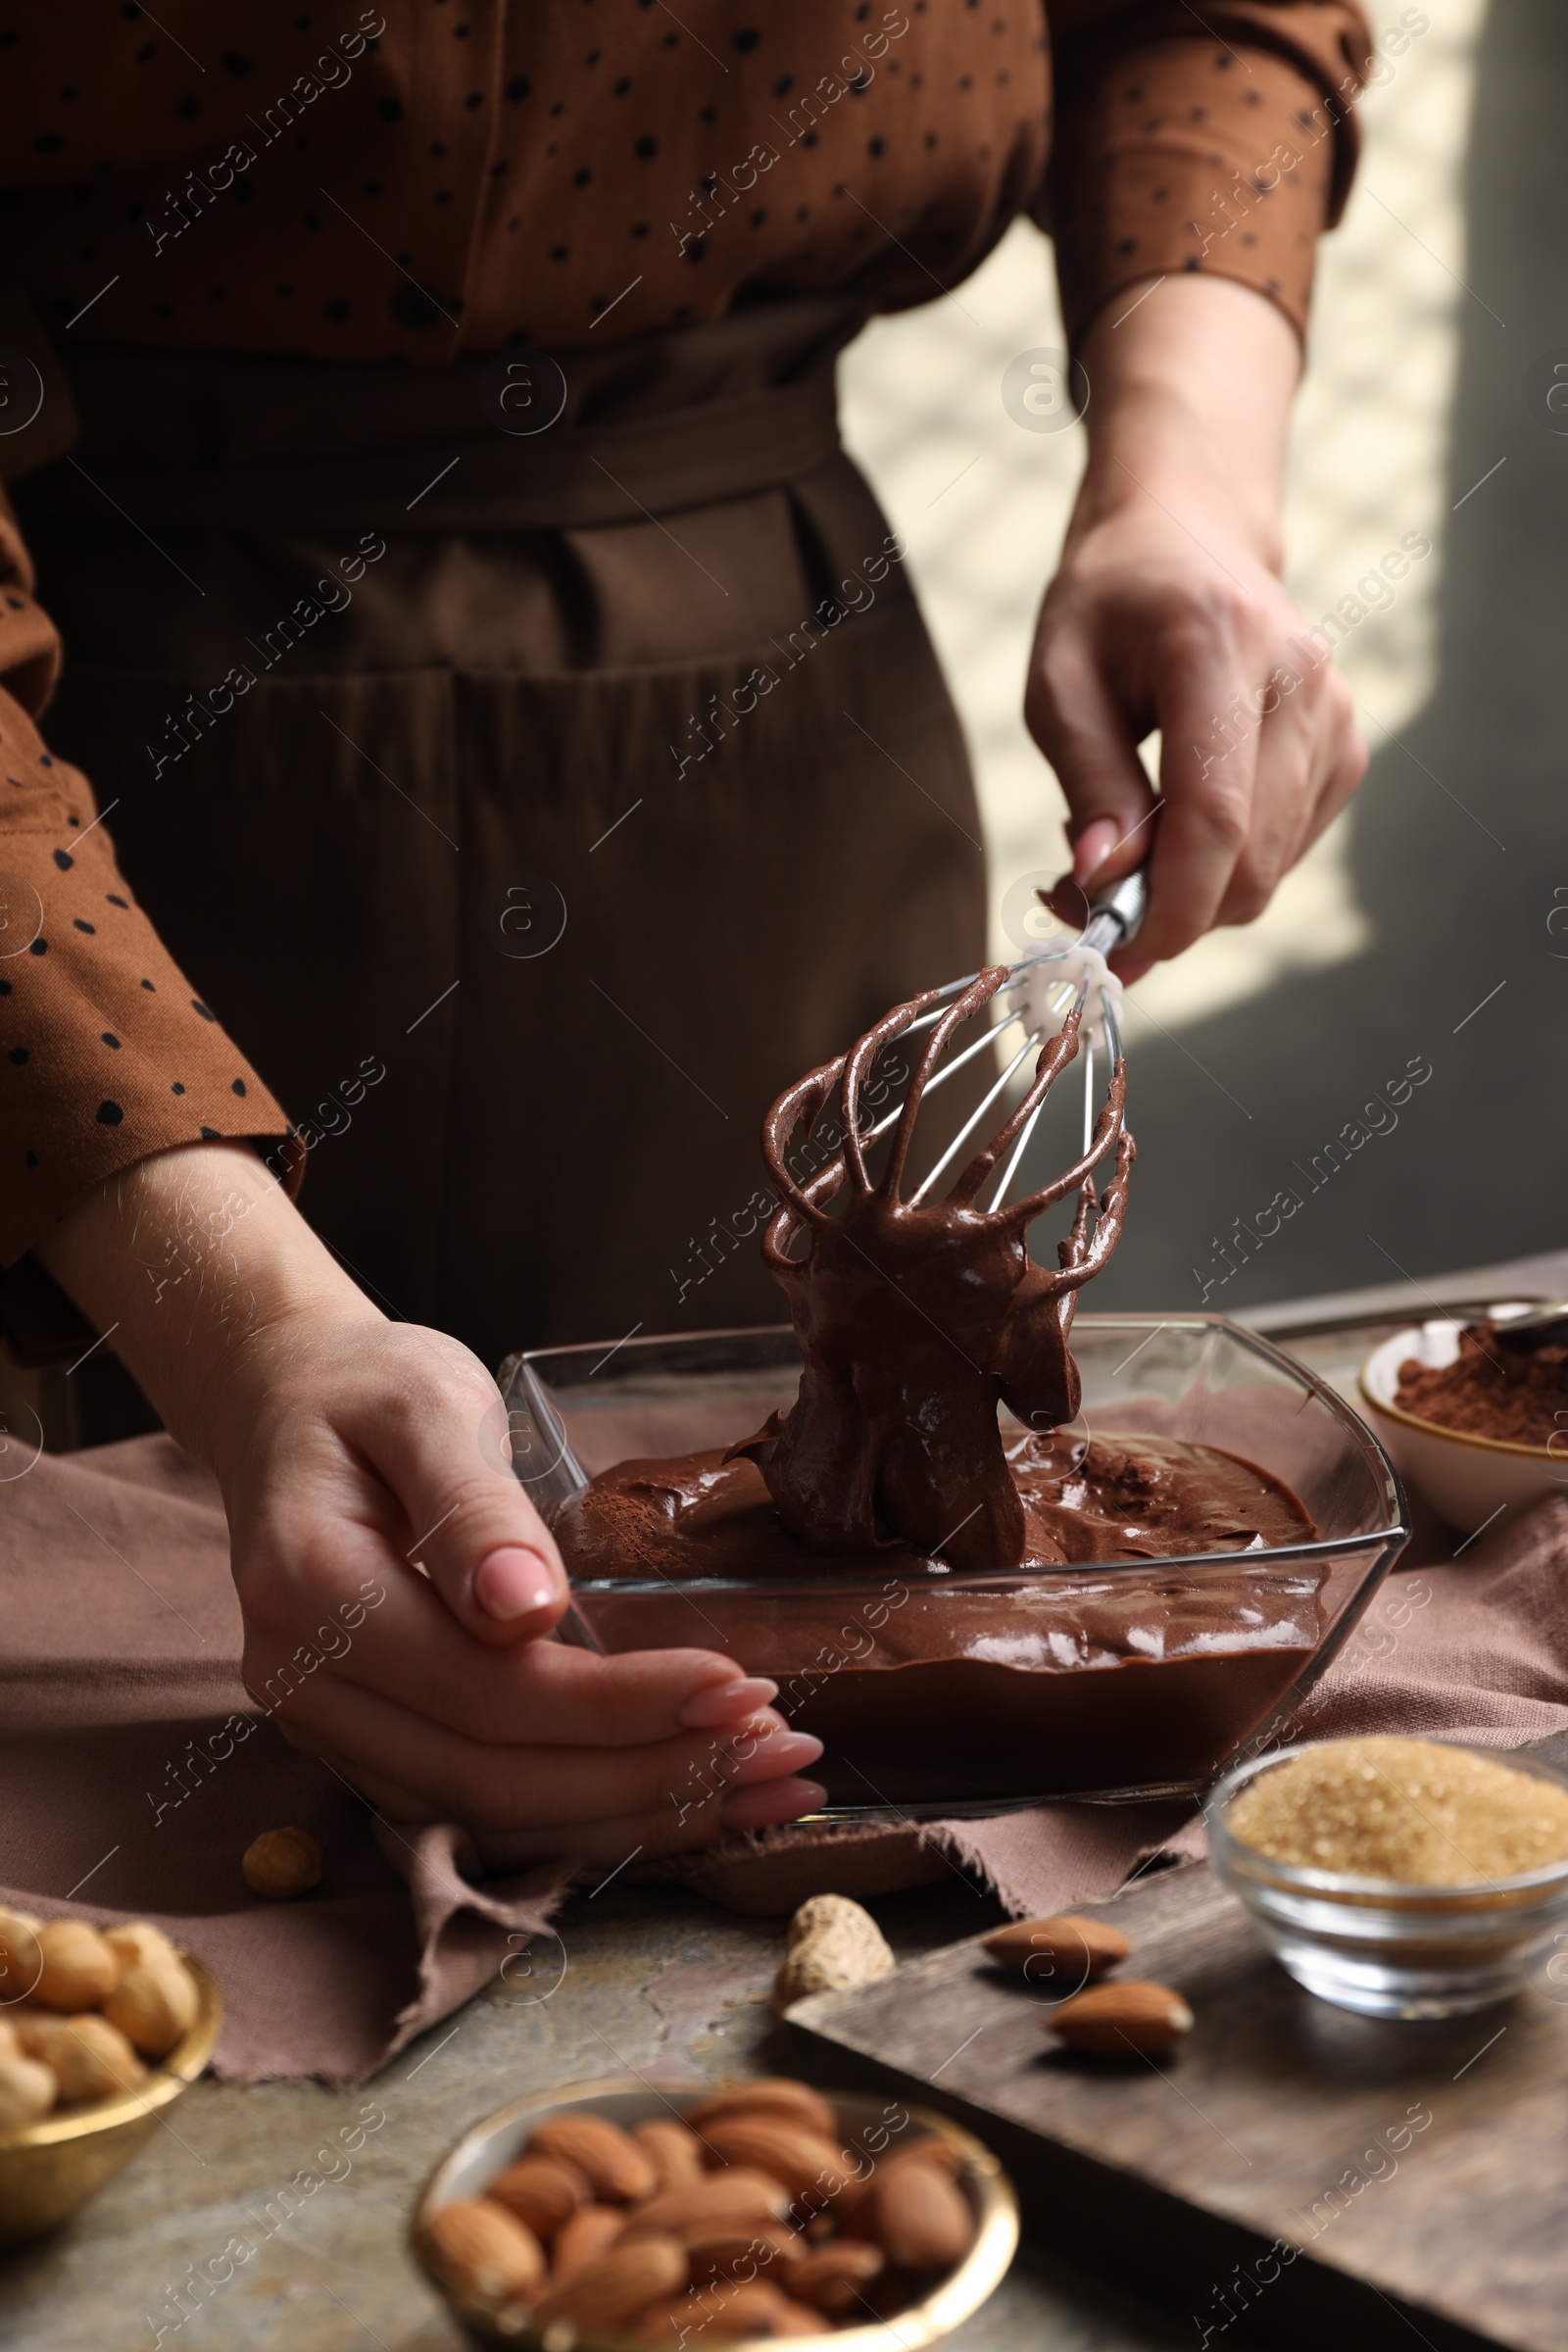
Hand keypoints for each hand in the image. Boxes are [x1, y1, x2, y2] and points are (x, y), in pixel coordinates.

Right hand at [40, 1144, 825, 1860]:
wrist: (286, 1404)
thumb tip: (526, 1610)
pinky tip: (688, 1800)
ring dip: (637, 1818)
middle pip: (491, 1779)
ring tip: (766, 1791)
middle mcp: (305, 1682)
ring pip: (490, 1819)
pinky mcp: (367, 1747)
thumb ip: (472, 1504)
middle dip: (651, 1779)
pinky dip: (592, 1815)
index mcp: (313, 1591)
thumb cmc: (367, 1389)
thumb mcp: (425, 1402)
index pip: (483, 1690)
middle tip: (784, 1757)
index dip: (616, 1706)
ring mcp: (328, 1727)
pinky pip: (482, 1811)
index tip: (736, 1687)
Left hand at [1025, 276, 1366, 978]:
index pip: (1216, 814)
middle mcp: (1299, 680)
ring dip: (1189, 893)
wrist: (1188, 538)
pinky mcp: (1345, 746)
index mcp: (1218, 646)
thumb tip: (1106, 881)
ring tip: (1117, 852)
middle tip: (1083, 904)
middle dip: (1167, 911)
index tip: (1116, 956)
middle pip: (1250, 858)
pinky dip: (1224, 868)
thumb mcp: (1058, 682)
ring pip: (1269, 868)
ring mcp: (1336, 714)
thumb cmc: (1109, 605)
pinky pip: (1285, 851)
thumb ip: (1087, 781)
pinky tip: (1174, 829)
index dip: (1171, 906)